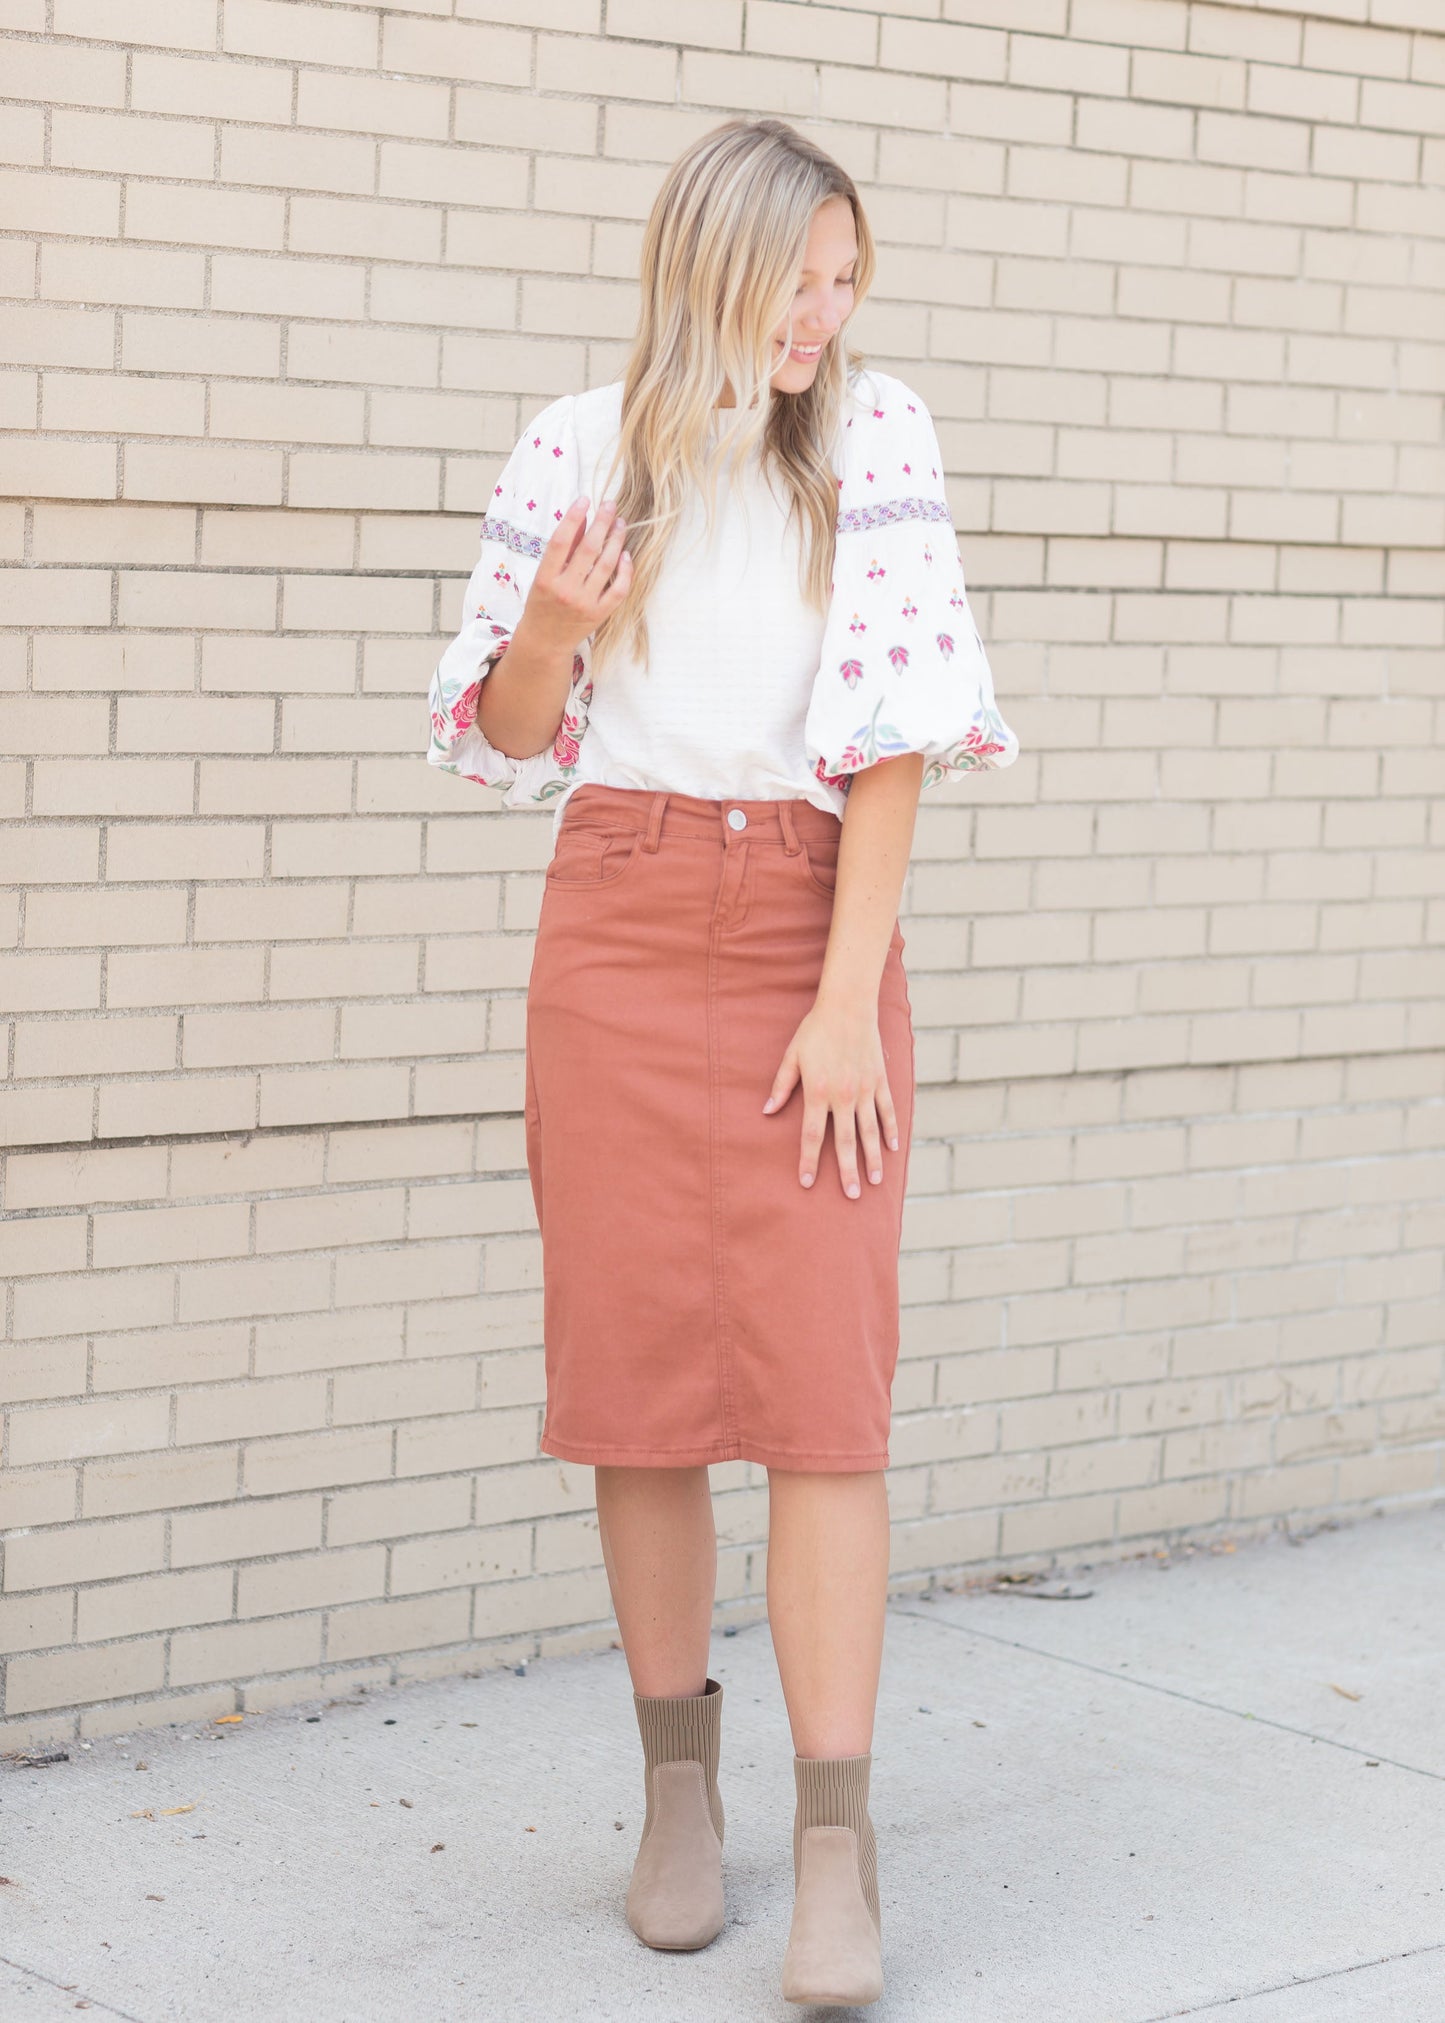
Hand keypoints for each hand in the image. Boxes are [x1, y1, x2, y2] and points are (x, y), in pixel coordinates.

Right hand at [516, 496, 631, 656]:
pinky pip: (619, 588)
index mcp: (545, 579)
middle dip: (602, 523)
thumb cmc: (542, 603)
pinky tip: (626, 554)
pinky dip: (625, 570)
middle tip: (610, 505)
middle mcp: (565, 591)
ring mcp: (584, 603)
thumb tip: (581, 518)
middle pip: (588, 549)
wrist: (545, 641)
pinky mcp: (600, 614)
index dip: (573, 517)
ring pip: (606, 565)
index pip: (561, 541)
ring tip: (620, 524)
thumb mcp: (543, 575)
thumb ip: (562, 549)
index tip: (585, 500)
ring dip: (616, 540)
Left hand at [762, 997, 899, 1197]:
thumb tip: (767, 1111)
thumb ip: (781, 1086)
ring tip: (875, 1181)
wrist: (848, 1007)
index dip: (808, 1161)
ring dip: (872, 1158)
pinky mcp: (880, 1081)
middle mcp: (842, 1096)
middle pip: (844, 1141)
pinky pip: (887, 1111)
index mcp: (817, 1092)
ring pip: (869, 1131)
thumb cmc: (815, 1031)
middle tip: (851, 1195)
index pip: (811, 1135)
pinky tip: (892, 1148)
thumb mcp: (792, 1057)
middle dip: (846, 1171)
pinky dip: (891, 1130)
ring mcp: (864, 1090)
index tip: (807, 1182)